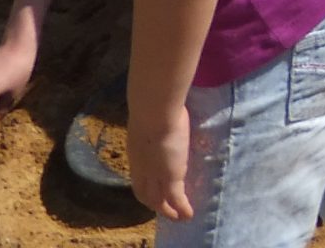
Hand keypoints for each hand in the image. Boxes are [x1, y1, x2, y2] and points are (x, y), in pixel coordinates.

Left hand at [130, 99, 193, 220]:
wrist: (154, 111)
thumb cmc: (154, 105)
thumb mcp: (151, 116)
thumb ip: (156, 119)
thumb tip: (164, 109)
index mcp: (136, 154)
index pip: (139, 177)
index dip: (145, 187)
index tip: (152, 190)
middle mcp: (142, 169)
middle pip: (145, 194)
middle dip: (154, 204)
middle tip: (164, 209)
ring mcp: (155, 174)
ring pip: (159, 200)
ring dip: (168, 211)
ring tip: (179, 217)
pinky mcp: (170, 177)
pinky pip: (176, 199)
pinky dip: (181, 209)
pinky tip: (188, 214)